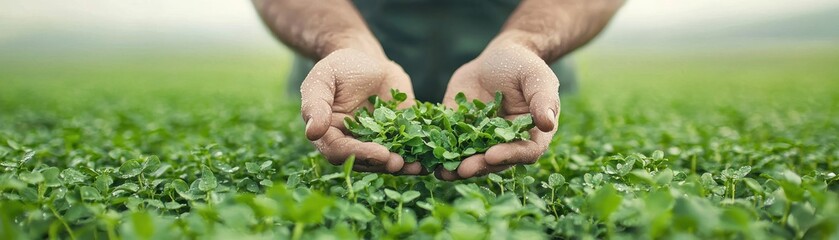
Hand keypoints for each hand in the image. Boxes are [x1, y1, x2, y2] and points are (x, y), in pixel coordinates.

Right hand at [301, 48, 425, 174]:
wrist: (366, 59)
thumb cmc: (338, 67)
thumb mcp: (322, 79)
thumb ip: (315, 104)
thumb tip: (312, 132)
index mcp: (330, 135)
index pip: (340, 152)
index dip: (359, 154)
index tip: (379, 153)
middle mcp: (353, 144)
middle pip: (366, 161)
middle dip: (383, 163)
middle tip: (399, 162)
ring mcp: (377, 142)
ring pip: (388, 160)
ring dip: (404, 166)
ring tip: (418, 166)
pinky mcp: (398, 134)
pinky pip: (408, 147)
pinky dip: (419, 153)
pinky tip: (431, 157)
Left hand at [436, 39, 559, 180]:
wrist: (499, 56)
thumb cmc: (525, 65)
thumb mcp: (537, 77)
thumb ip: (543, 99)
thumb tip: (548, 123)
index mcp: (531, 135)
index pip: (525, 152)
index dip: (509, 156)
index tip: (492, 155)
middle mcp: (507, 143)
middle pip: (494, 162)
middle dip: (478, 166)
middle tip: (462, 169)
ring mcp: (482, 139)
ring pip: (470, 158)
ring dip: (456, 168)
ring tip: (441, 172)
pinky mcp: (460, 130)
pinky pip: (450, 143)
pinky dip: (438, 150)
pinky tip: (425, 155)